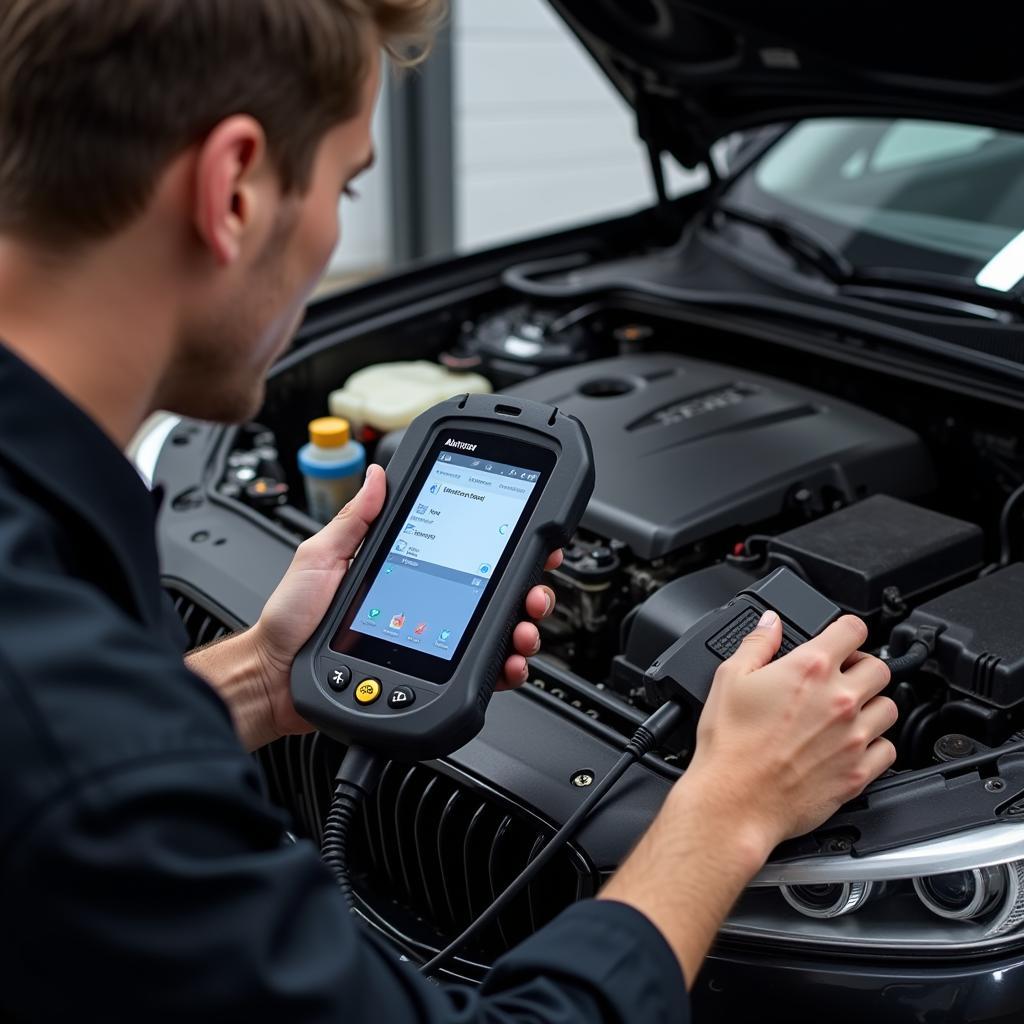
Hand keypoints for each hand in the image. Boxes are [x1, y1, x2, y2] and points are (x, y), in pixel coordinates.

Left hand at [247, 464, 560, 744]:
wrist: (278, 676)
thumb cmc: (293, 619)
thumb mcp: (320, 557)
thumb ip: (353, 520)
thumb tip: (377, 476)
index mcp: (408, 568)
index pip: (464, 552)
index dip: (500, 545)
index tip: (525, 537)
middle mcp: (428, 602)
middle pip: (491, 592)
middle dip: (526, 589)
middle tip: (533, 590)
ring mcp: (433, 640)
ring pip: (494, 631)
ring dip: (522, 626)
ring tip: (523, 627)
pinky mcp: (432, 673)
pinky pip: (478, 671)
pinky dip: (504, 667)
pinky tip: (508, 661)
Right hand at [686, 611, 896, 854]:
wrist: (734, 800)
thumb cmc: (730, 745)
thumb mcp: (729, 678)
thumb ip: (756, 643)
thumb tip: (771, 623)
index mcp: (810, 669)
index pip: (853, 629)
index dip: (846, 629)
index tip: (840, 638)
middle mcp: (840, 699)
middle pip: (880, 668)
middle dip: (861, 667)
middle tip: (841, 677)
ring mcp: (854, 737)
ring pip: (889, 708)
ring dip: (872, 705)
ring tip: (848, 712)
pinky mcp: (859, 772)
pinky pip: (888, 750)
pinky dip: (875, 745)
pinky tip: (852, 744)